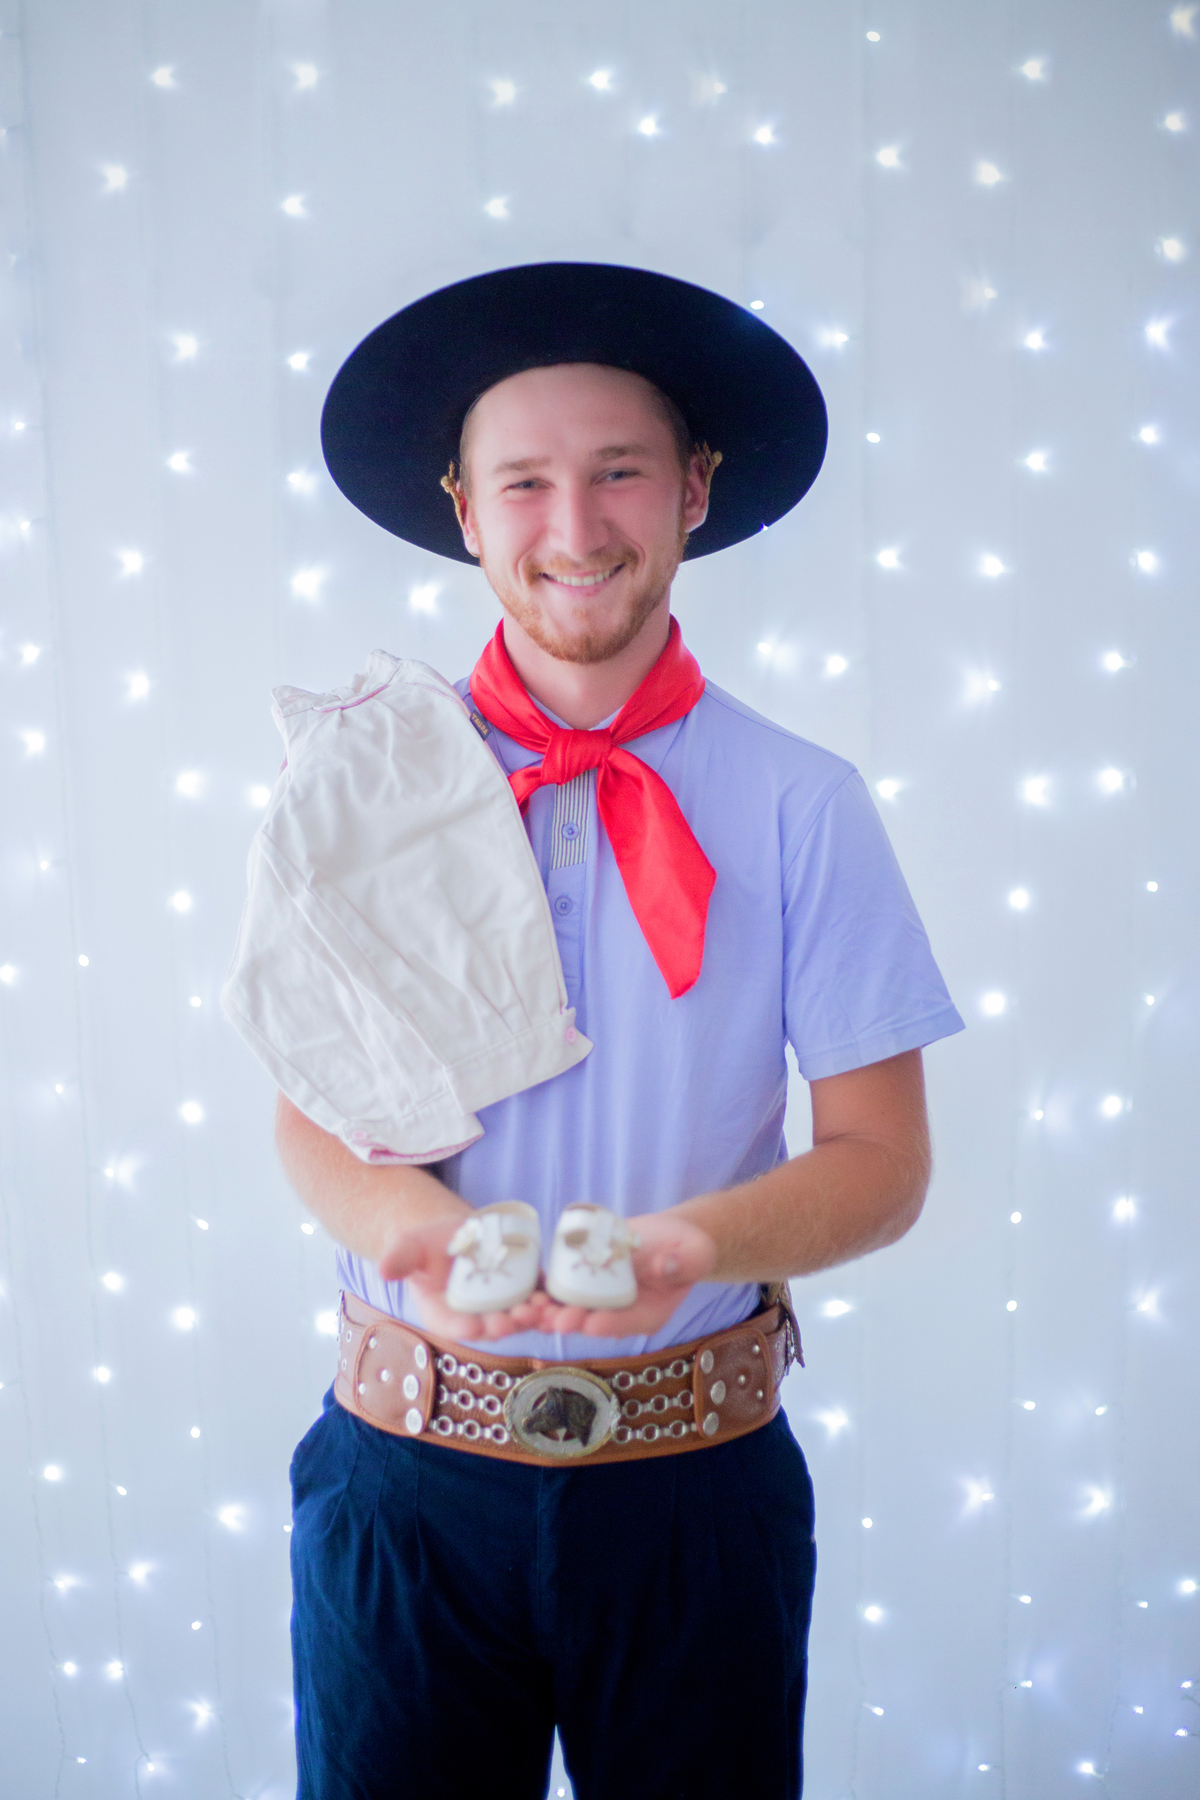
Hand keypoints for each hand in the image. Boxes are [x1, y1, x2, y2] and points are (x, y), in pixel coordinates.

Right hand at [377, 1213, 551, 1342]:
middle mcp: (476, 1317)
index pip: (454, 1326)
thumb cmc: (429, 1244)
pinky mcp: (525, 1291)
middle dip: (502, 1325)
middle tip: (510, 1320)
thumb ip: (400, 1258)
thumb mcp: (411, 1246)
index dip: (463, 1328)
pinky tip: (556, 1297)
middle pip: (490, 1326)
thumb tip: (382, 1269)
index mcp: (445, 1314)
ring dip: (530, 1318)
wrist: (458, 1233)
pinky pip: (538, 1299)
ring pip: (518, 1317)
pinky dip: (548, 1302)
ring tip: (538, 1310)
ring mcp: (502, 1306)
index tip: (472, 1327)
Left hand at [537, 1209, 717, 1337]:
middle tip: (546, 1318)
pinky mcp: (581, 1281)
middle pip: (589, 1320)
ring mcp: (597, 1299)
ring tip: (523, 1309)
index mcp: (647, 1315)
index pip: (625, 1322)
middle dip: (565, 1320)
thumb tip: (666, 1264)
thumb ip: (683, 1262)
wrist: (668, 1238)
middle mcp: (617, 1313)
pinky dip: (540, 1288)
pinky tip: (519, 1288)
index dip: (606, 1323)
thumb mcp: (695, 1253)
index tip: (588, 1322)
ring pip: (566, 1308)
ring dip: (544, 1310)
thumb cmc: (687, 1248)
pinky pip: (558, 1287)